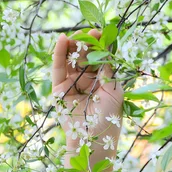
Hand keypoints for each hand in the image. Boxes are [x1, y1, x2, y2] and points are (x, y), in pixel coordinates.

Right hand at [51, 28, 123, 152]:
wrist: (94, 139)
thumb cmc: (109, 116)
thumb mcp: (113, 90)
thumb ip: (107, 69)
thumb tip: (106, 47)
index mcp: (103, 79)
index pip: (100, 57)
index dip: (100, 44)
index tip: (101, 32)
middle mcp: (87, 80)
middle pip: (85, 56)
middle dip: (87, 43)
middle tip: (90, 33)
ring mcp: (72, 83)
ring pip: (72, 59)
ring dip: (74, 45)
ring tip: (77, 36)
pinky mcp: (59, 89)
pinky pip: (58, 68)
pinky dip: (59, 53)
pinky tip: (62, 40)